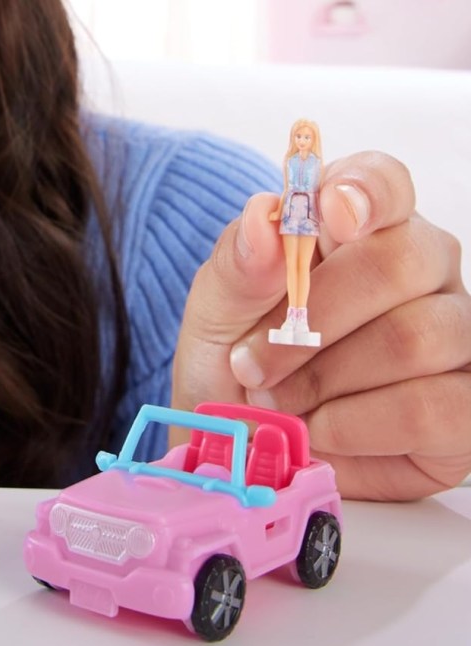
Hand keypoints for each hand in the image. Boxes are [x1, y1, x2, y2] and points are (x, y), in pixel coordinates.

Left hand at [171, 152, 470, 500]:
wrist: (241, 443)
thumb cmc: (237, 363)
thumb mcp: (217, 313)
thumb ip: (239, 265)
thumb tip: (263, 216)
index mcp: (360, 229)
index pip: (385, 183)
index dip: (363, 190)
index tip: (328, 211)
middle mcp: (422, 272)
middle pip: (399, 263)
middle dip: (312, 320)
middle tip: (251, 364)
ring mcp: (455, 337)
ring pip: (414, 339)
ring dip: (324, 380)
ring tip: (277, 401)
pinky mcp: (463, 409)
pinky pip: (430, 409)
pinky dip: (356, 426)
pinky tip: (320, 431)